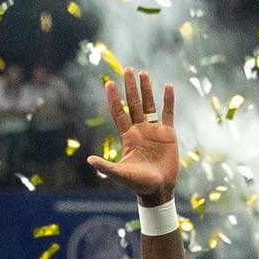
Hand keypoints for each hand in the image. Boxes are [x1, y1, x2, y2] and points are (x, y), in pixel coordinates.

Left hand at [93, 67, 179, 201]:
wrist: (158, 189)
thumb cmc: (138, 184)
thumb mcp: (120, 174)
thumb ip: (106, 167)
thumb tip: (89, 160)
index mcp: (127, 137)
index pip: (119, 113)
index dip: (114, 98)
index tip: (108, 83)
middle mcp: (139, 130)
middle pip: (134, 104)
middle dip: (130, 87)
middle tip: (127, 69)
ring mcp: (154, 131)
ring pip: (149, 105)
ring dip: (147, 89)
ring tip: (143, 73)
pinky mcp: (169, 134)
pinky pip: (168, 113)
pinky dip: (168, 100)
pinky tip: (167, 86)